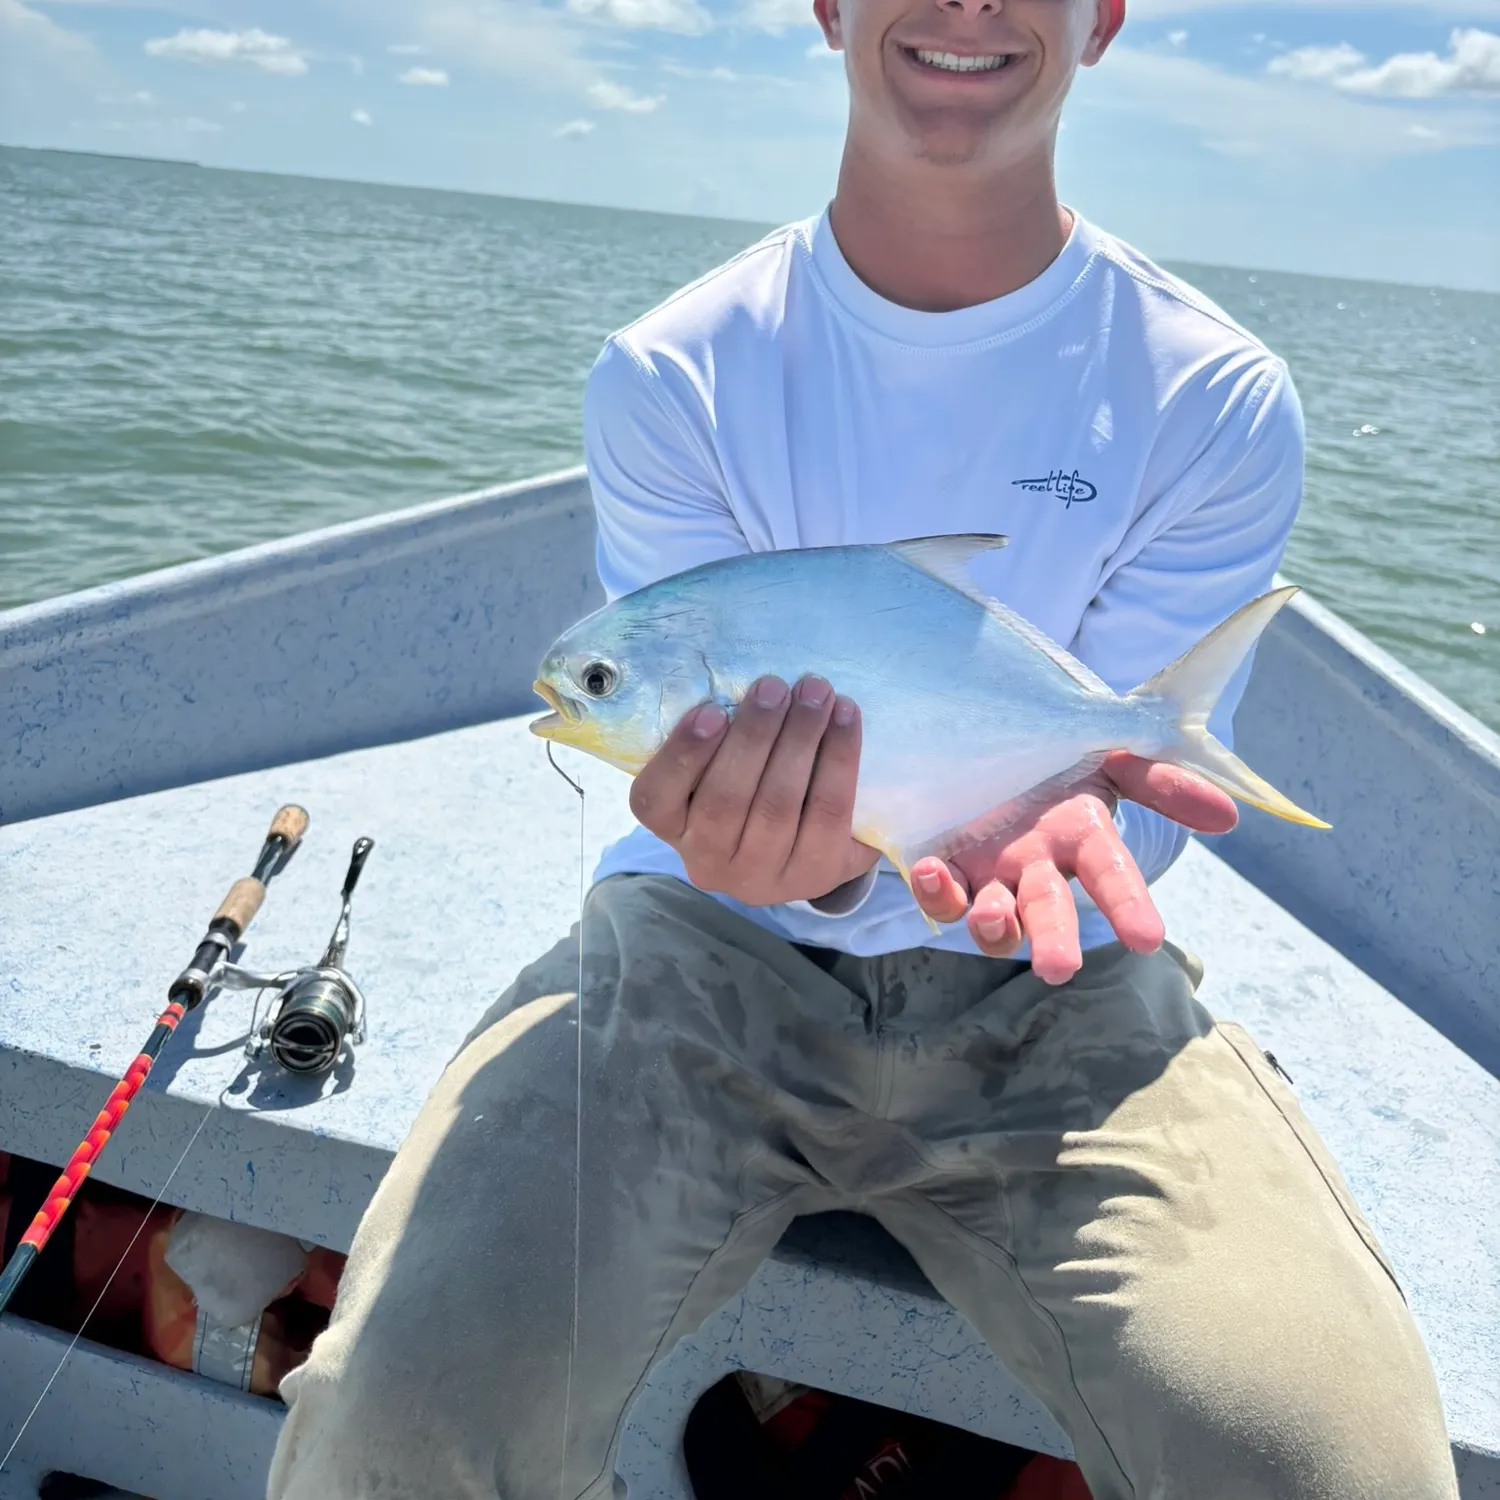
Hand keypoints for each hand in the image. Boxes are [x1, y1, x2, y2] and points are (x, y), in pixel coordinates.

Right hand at [629, 675, 878, 905]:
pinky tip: (846, 718)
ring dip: (800, 739)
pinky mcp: (816, 875)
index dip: (682, 755)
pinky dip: (839, 759)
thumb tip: (737, 677)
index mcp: (673, 829)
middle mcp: (709, 862)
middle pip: (725, 800)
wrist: (805, 852)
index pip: (655, 800)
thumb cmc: (750, 791)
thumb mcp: (716, 771)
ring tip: (816, 693)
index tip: (710, 710)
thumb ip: (716, 737)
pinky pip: (828, 812)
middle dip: (754, 736)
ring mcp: (762, 877)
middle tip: (775, 685)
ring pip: (778, 805)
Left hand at [909, 753, 1238, 984]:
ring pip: (993, 918)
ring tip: (992, 916)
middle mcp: (1037, 866)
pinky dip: (936, 890)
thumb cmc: (1059, 755)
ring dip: (993, 925)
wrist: (986, 738)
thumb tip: (1228, 817)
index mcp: (1082, 838)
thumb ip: (1164, 782)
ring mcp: (989, 873)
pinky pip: (940, 893)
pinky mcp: (944, 868)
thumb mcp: (1114, 755)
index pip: (1113, 878)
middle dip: (1055, 941)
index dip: (1130, 907)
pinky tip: (931, 871)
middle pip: (1049, 913)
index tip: (1147, 939)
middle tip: (1058, 968)